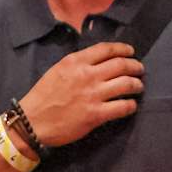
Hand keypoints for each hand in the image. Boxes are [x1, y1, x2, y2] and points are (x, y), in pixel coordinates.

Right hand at [18, 42, 144, 148]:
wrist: (32, 122)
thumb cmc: (41, 97)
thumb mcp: (56, 71)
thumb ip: (76, 64)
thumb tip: (96, 63)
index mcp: (75, 62)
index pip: (106, 49)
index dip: (123, 49)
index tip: (130, 52)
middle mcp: (87, 75)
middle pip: (121, 65)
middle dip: (134, 66)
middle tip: (139, 70)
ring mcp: (93, 95)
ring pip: (127, 84)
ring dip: (137, 84)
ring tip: (138, 86)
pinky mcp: (96, 114)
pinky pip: (123, 107)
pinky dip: (131, 105)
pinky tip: (130, 106)